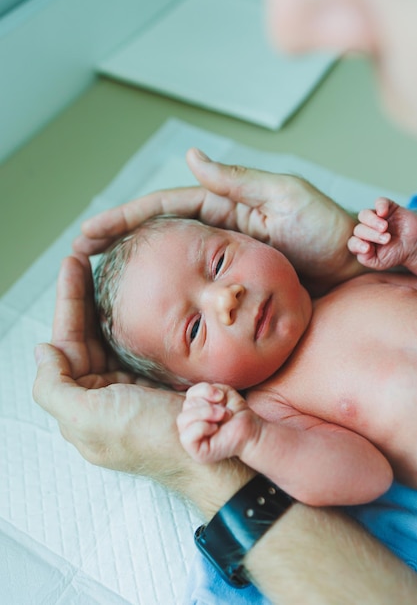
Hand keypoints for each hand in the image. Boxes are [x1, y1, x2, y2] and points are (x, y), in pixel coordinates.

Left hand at [32, 256, 252, 511]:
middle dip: (83, 293)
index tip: (71, 264)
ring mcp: (133, 381)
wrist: (212, 453)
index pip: (66, 343)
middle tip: (85, 254)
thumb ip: (54, 387)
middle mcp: (104, 391)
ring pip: (113, 331)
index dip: (67, 302)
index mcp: (81, 402)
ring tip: (107, 263)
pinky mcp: (160, 374)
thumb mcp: (88, 419)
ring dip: (107, 299)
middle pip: (87, 332)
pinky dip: (136, 314)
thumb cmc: (149, 439)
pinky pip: (142, 337)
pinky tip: (138, 292)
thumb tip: (42, 350)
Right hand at [73, 148, 362, 293]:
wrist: (351, 266)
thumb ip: (236, 181)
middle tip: (81, 253)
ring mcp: (222, 264)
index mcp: (223, 206)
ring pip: (170, 264)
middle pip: (158, 235)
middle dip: (118, 240)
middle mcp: (216, 235)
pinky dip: (168, 296)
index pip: (163, 208)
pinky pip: (194, 293)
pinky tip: (146, 305)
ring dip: (135, 269)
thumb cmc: (324, 228)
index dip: (125, 217)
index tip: (91, 228)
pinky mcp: (232, 290)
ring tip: (98, 279)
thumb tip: (191, 157)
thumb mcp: (282, 195)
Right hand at [177, 382, 259, 463]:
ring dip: (206, 413)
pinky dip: (202, 427)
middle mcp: (189, 424)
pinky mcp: (196, 452)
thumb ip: (206, 389)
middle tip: (225, 412)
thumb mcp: (222, 392)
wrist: (251, 430)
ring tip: (221, 417)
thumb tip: (202, 401)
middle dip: (209, 405)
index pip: (190, 395)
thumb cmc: (236, 413)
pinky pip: (186, 437)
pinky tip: (215, 429)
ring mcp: (191, 439)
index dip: (205, 391)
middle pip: (187, 405)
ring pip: (182, 419)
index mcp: (194, 410)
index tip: (222, 397)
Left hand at [348, 197, 416, 272]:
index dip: (357, 245)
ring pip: (364, 215)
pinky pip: (379, 202)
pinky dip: (380, 206)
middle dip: (371, 235)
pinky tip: (383, 213)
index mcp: (362, 243)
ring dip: (372, 221)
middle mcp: (366, 229)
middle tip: (386, 239)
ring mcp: (375, 218)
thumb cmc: (396, 254)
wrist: (415, 245)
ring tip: (384, 227)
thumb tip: (361, 248)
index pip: (353, 242)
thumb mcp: (380, 263)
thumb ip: (367, 259)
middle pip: (359, 229)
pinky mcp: (387, 208)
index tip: (368, 248)